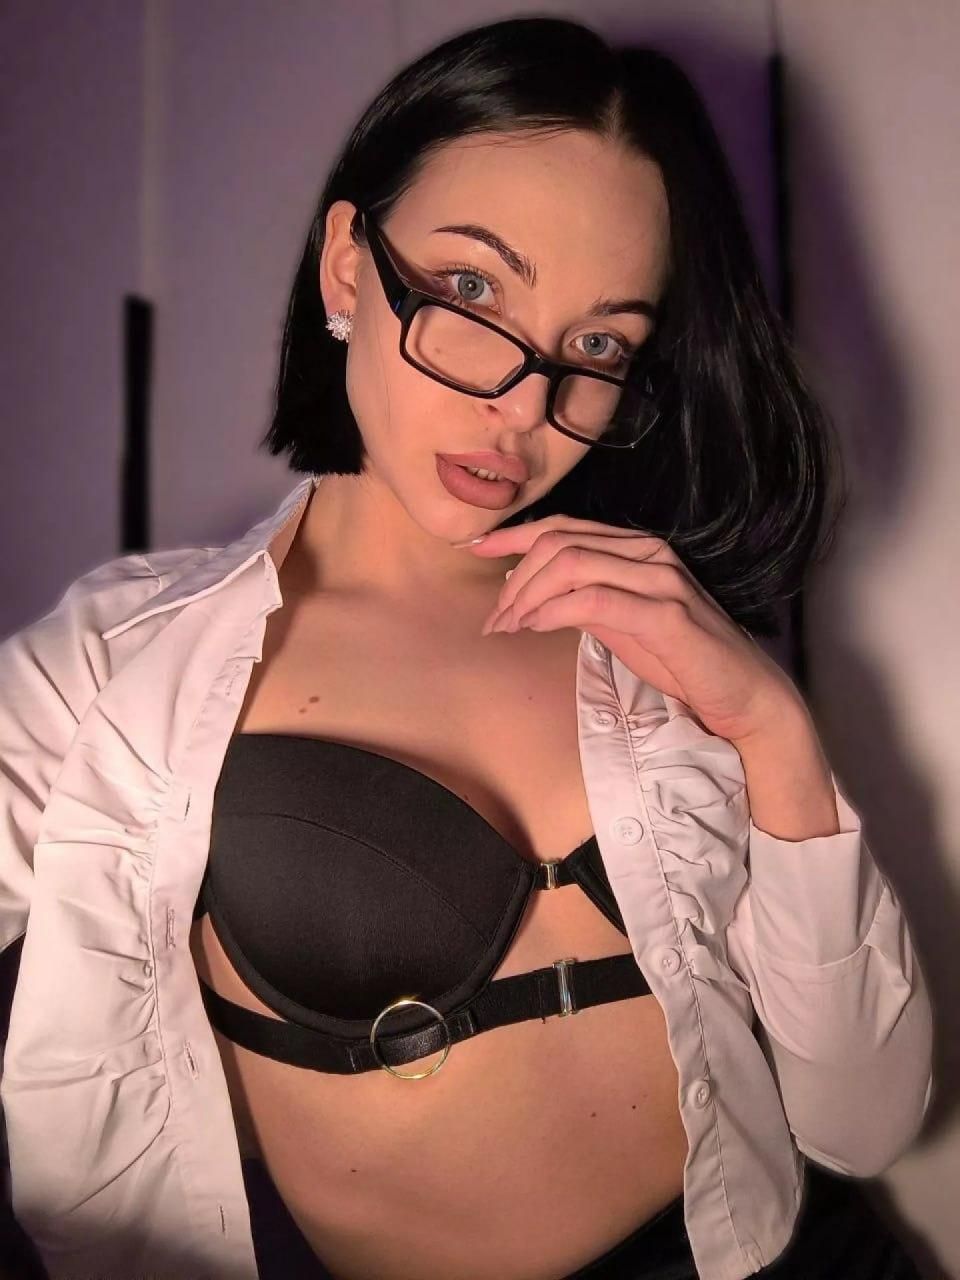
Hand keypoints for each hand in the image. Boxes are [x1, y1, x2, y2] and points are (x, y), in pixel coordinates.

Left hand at [467, 514, 803, 747]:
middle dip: (514, 578)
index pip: (564, 527)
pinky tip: (535, 627)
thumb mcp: (621, 622)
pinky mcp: (667, 615)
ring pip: (571, 564)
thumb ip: (583, 599)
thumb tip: (529, 591)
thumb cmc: (680, 659)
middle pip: (559, 543)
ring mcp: (660, 580)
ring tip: (509, 626)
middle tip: (494, 620)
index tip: (475, 550)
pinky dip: (554, 610)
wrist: (740, 695)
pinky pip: (595, 599)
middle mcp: (648, 553)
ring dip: (527, 596)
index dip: (513, 536)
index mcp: (636, 548)